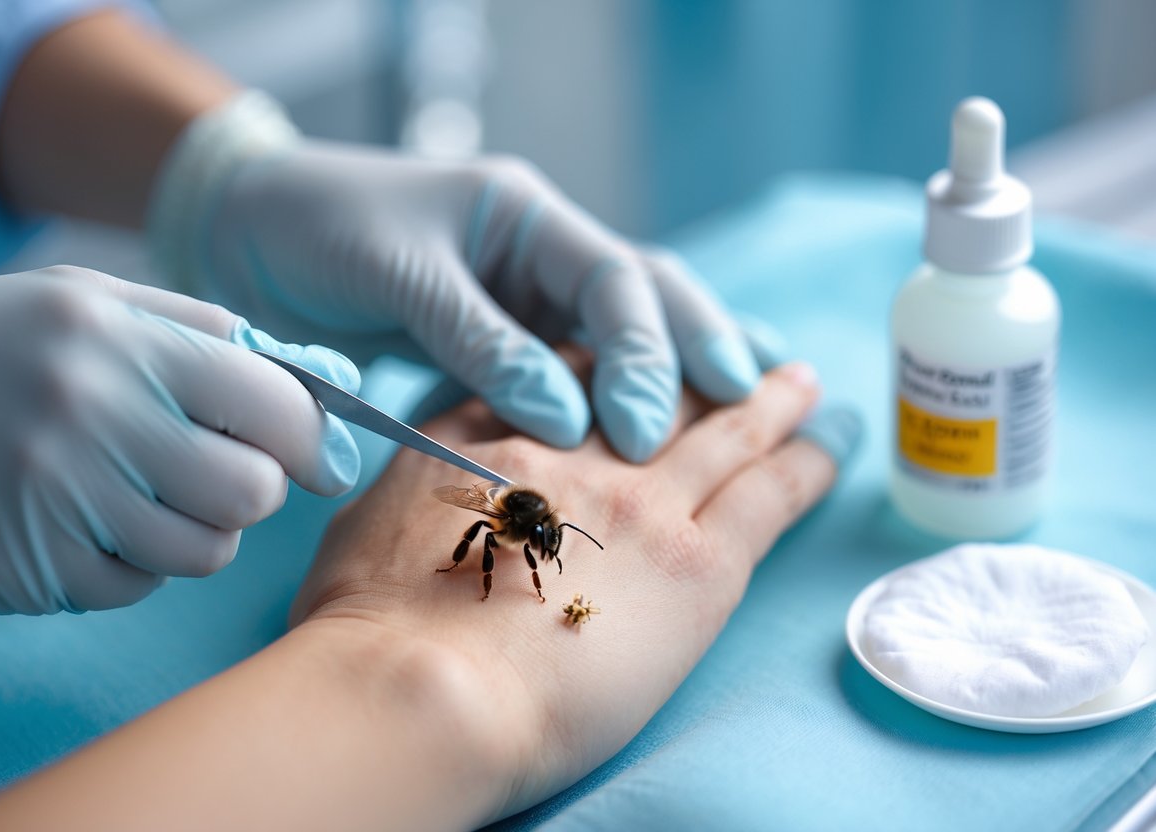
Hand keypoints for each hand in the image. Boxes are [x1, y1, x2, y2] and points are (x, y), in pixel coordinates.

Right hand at [0, 266, 360, 613]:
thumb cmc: (2, 344)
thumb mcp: (96, 302)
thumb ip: (211, 332)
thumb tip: (330, 382)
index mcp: (122, 341)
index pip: (274, 405)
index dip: (313, 439)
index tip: (319, 457)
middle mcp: (92, 417)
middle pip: (250, 492)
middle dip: (253, 487)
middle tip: (218, 470)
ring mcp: (56, 499)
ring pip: (205, 552)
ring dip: (197, 529)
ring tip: (145, 491)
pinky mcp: (29, 567)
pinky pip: (137, 586)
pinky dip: (132, 562)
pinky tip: (86, 519)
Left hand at [150, 94, 759, 462]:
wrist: (250, 232)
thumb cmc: (321, 231)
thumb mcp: (403, 275)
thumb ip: (482, 341)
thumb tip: (568, 417)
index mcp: (526, 217)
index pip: (613, 282)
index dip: (641, 355)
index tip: (644, 431)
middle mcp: (542, 254)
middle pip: (648, 297)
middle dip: (696, 352)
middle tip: (745, 410)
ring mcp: (527, 298)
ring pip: (624, 333)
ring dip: (683, 370)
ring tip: (750, 409)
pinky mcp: (503, 341)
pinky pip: (574, 369)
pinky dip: (618, 397)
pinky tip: (663, 430)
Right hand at [289, 354, 859, 822]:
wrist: (419, 684)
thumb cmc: (367, 626)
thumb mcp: (369, 526)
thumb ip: (422, 494)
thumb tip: (434, 500)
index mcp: (493, 437)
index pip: (567, 377)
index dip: (612, 361)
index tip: (638, 356)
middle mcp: (576, 450)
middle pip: (653, 393)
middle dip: (697, 367)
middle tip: (741, 350)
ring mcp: (643, 500)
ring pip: (725, 432)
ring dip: (769, 402)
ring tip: (802, 380)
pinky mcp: (697, 561)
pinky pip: (769, 495)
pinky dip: (805, 464)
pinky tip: (830, 444)